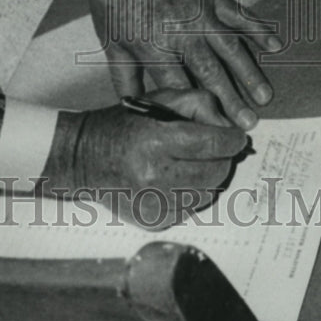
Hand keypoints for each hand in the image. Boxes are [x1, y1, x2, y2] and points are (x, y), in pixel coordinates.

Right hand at [40, 88, 245, 229]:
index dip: (233, 140)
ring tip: (189, 162)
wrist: (83, 158)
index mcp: (156, 142)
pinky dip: (191, 193)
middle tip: (213, 149)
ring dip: (207, 177)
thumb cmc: (123, 124)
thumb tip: (230, 129)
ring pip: (208, 193)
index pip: (214, 144)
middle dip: (222, 158)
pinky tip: (174, 179)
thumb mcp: (159, 100)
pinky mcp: (155, 221)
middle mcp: (156, 177)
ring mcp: (155, 204)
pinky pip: (192, 208)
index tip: (237, 138)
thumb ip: (199, 105)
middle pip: (217, 172)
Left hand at [84, 0, 280, 129]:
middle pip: (210, 72)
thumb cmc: (113, 1)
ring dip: (249, 72)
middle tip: (249, 124)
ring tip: (265, 96)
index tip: (212, 132)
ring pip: (230, 47)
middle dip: (231, 100)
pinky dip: (258, 29)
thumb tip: (133, 110)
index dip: (197, 112)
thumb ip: (126, 79)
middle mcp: (180, 31)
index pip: (180, 87)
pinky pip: (238, 14)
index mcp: (153, 47)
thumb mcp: (111, 43)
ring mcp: (199, 11)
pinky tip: (275, 45)